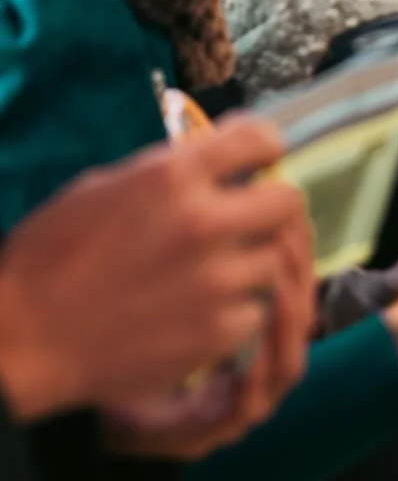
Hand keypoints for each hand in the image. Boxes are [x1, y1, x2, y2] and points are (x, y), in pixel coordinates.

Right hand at [0, 117, 315, 430]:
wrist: (26, 339)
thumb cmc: (51, 259)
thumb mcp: (102, 188)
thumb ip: (168, 173)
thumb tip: (216, 163)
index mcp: (171, 177)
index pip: (259, 140)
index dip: (263, 149)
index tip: (259, 160)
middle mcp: (203, 223)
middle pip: (287, 203)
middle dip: (270, 209)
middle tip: (249, 221)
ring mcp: (216, 280)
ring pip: (274, 261)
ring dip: (252, 264)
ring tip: (214, 274)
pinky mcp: (219, 330)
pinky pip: (255, 311)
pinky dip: (236, 312)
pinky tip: (202, 312)